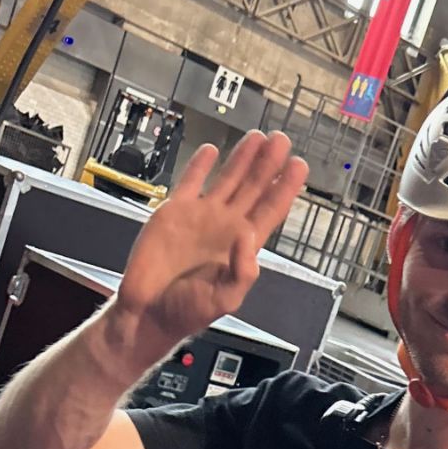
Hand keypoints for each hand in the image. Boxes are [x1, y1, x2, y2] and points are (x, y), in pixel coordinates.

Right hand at [112, 132, 308, 354]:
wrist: (148, 312)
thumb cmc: (188, 311)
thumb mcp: (225, 298)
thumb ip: (243, 271)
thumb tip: (249, 235)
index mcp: (243, 246)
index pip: (271, 210)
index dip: (285, 188)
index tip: (300, 166)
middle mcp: (226, 226)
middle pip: (254, 188)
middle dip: (269, 164)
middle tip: (282, 140)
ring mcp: (201, 216)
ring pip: (228, 179)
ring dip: (243, 159)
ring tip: (258, 137)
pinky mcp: (173, 212)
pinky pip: (190, 182)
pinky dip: (199, 165)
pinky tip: (211, 149)